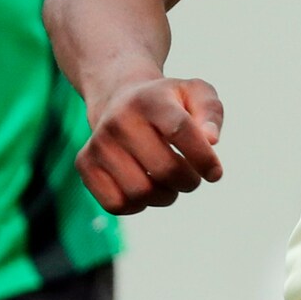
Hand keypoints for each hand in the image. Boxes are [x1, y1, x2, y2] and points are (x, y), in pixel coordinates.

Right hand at [77, 77, 224, 213]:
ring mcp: (98, 142)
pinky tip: (146, 188)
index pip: (180, 131)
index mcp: (151, 99)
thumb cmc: (169, 103)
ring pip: (141, 192)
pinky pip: (116, 204)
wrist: (120, 98)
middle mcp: (119, 119)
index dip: (203, 159)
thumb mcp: (196, 94)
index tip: (215, 173)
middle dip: (189, 181)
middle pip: (165, 169)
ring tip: (170, 183)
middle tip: (191, 177)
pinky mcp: (85, 164)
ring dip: (166, 196)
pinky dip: (139, 206)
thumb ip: (211, 112)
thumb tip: (211, 140)